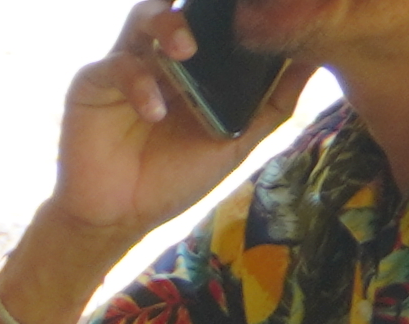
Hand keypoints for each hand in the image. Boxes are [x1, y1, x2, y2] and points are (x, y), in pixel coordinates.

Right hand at [56, 6, 282, 241]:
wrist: (121, 217)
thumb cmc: (175, 176)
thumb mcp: (237, 138)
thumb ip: (274, 100)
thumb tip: (317, 57)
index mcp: (195, 60)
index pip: (214, 15)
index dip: (231, 6)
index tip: (259, 3)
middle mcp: (159, 53)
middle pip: (178, 4)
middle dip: (197, 4)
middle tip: (220, 11)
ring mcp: (125, 64)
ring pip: (143, 17)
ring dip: (167, 26)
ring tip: (185, 51)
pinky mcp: (91, 85)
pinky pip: (116, 67)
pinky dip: (139, 84)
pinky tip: (155, 112)